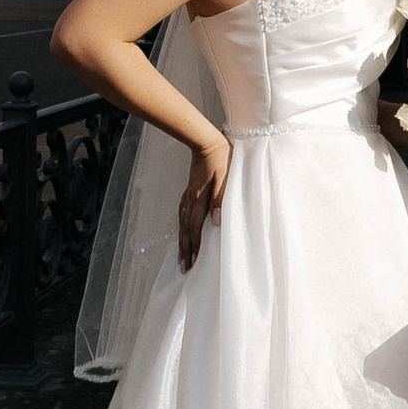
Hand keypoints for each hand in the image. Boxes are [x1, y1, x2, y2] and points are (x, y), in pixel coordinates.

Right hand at [177, 136, 230, 270]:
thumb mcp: (226, 178)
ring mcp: (189, 195)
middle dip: (185, 250)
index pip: (196, 228)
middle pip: (186, 230)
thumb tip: (216, 222)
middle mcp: (191, 200)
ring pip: (182, 222)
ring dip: (182, 240)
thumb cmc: (221, 159)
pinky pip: (182, 212)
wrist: (206, 141)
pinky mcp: (190, 190)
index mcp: (200, 199)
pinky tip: (182, 229)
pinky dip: (181, 224)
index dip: (194, 247)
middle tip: (184, 267)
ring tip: (181, 255)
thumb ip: (221, 199)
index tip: (192, 263)